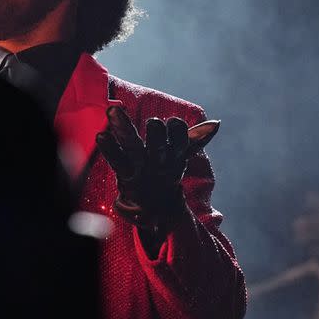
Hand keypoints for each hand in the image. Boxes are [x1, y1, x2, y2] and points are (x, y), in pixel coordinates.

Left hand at [96, 107, 218, 227]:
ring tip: (112, 110)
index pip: (179, 137)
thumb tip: (217, 123)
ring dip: (123, 128)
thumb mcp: (182, 156)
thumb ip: (196, 139)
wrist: (157, 208)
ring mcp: (140, 168)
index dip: (176, 130)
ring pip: (133, 147)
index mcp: (174, 154)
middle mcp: (157, 161)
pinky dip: (109, 148)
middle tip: (152, 122)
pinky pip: (115, 160)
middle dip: (155, 133)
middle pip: (158, 144)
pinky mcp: (124, 174)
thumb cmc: (168, 171)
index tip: (172, 123)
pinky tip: (101, 136)